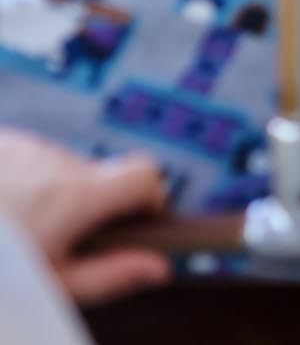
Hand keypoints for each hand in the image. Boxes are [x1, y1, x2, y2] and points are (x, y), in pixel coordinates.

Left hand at [0, 132, 169, 305]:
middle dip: (87, 205)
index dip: (149, 198)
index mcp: (79, 195)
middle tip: (57, 241)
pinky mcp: (0, 142)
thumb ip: (112, 274)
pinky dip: (18, 180)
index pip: (147, 173)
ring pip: (57, 168)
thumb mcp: (52, 283)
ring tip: (14, 229)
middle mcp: (55, 162)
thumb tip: (158, 268)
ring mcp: (23, 147)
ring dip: (48, 193)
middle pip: (97, 175)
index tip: (135, 220)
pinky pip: (23, 158)